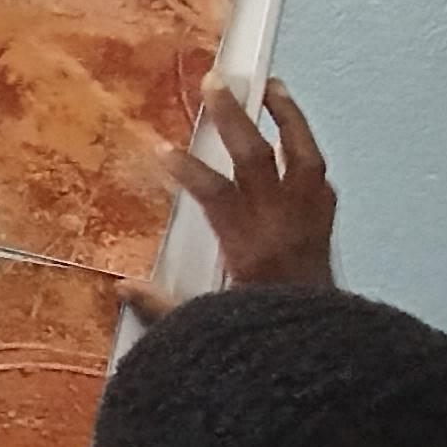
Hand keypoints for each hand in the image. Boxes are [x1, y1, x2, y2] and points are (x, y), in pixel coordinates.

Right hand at [127, 78, 333, 321]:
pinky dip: (306, 153)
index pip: (216, 196)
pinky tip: (296, 139)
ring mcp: (311, 224)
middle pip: (258, 159)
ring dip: (287, 118)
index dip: (187, 170)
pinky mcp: (326, 228)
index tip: (162, 151)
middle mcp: (284, 227)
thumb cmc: (263, 344)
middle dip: (234, 118)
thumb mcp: (207, 331)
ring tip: (272, 86)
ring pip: (303, 156)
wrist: (324, 363)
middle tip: (215, 83)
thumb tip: (121, 288)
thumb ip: (163, 309)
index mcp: (250, 250)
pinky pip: (320, 180)